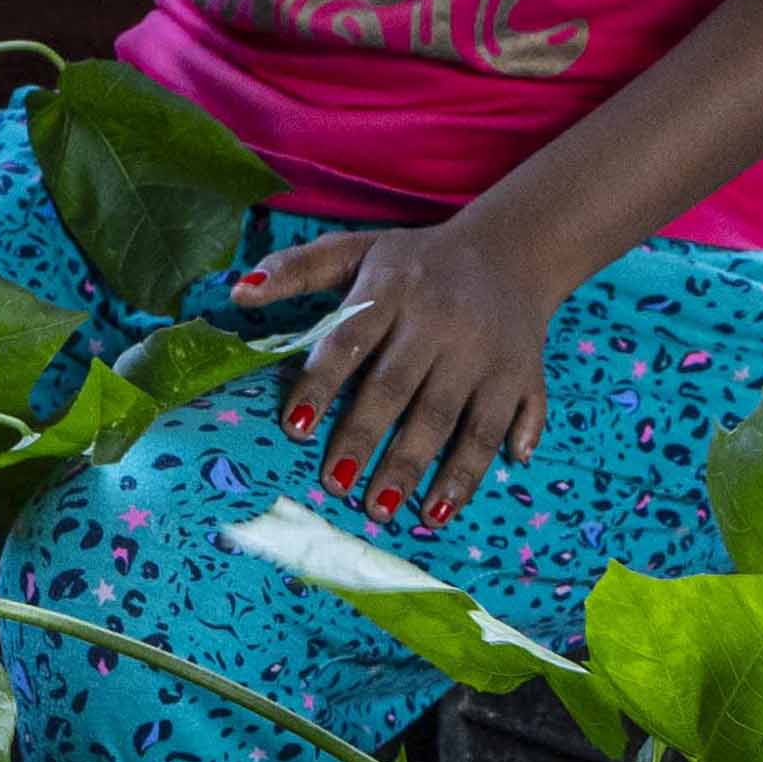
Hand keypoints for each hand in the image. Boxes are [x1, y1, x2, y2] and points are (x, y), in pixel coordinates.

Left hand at [239, 218, 563, 532]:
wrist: (513, 250)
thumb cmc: (417, 263)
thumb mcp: (358, 249)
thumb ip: (298, 269)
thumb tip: (239, 294)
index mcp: (395, 289)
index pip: (351, 338)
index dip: (322, 383)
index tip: (295, 429)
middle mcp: (442, 322)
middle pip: (400, 387)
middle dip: (366, 439)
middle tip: (337, 486)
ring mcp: (487, 353)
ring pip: (453, 418)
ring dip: (421, 469)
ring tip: (388, 511)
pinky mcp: (522, 376)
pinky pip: (503, 426)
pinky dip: (479, 468)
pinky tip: (446, 506)